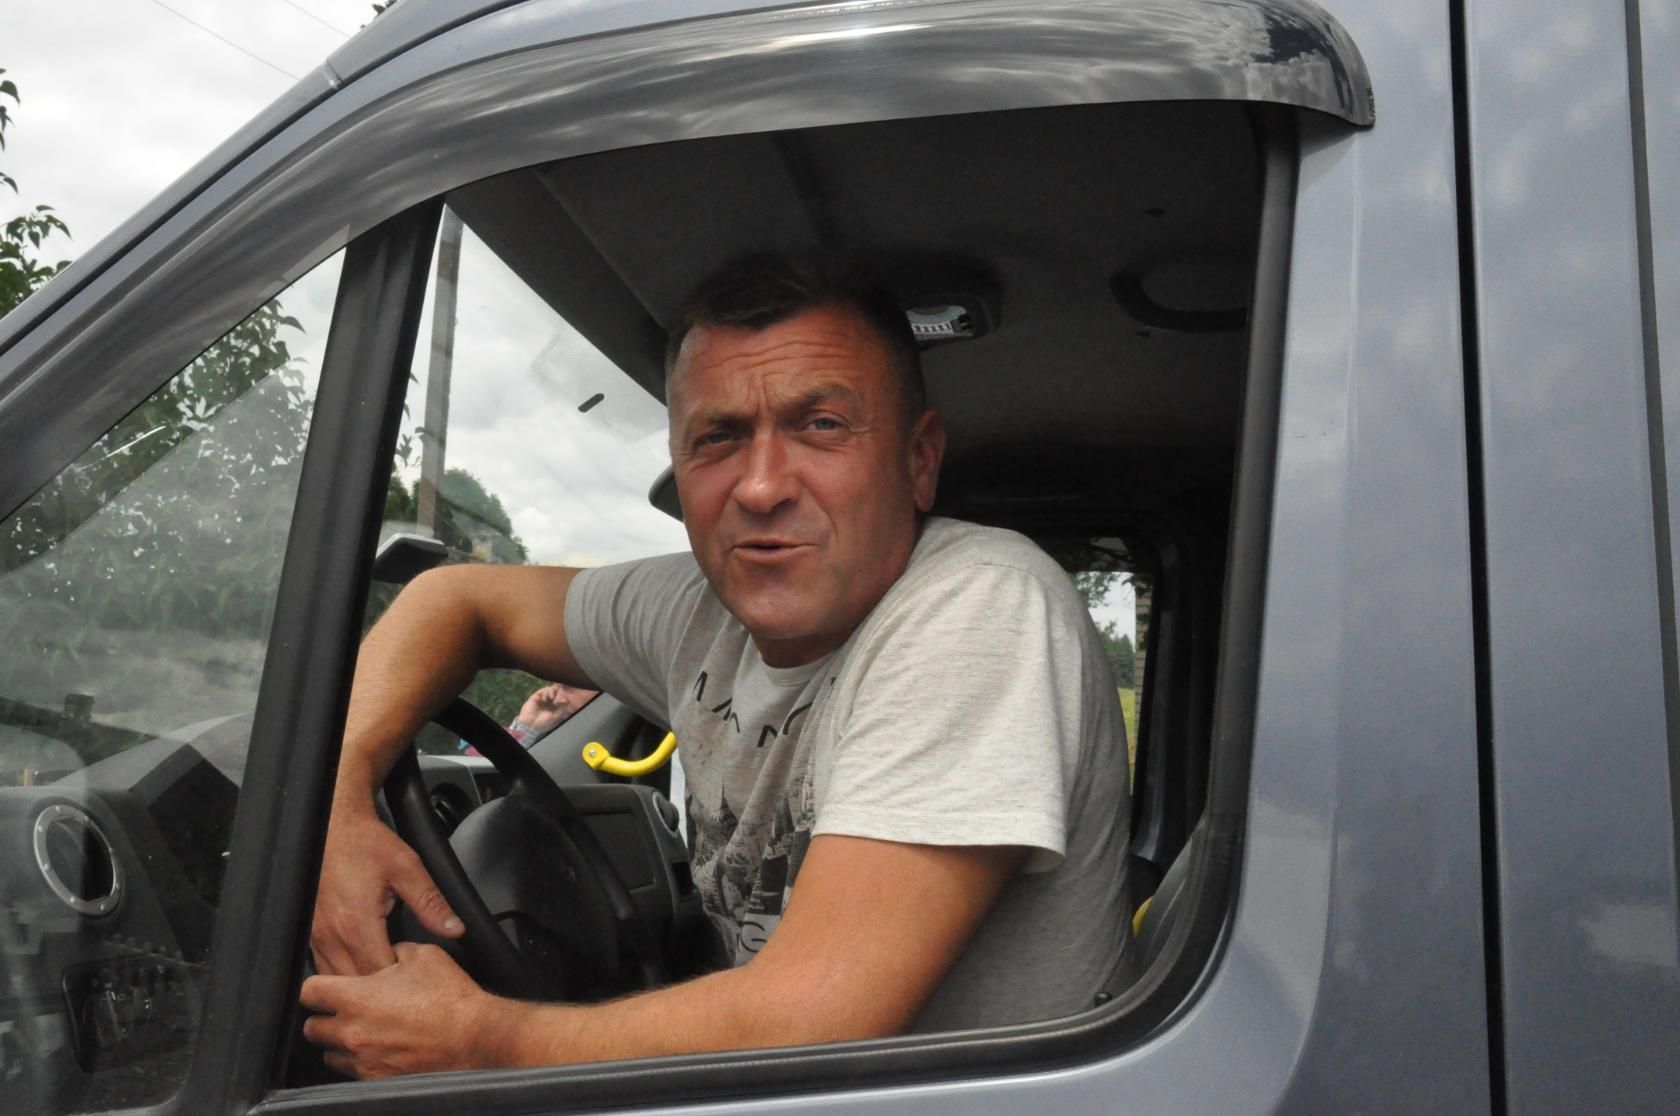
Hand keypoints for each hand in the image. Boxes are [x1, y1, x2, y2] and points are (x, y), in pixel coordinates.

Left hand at [301, 942, 523, 1077]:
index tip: (329, 986)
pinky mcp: (375, 1078)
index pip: (309, 992)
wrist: (473, 1036)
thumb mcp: (423, 955)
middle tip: (348, 1008)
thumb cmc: (450, 998)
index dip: (319, 986)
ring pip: (329, 1053)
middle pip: (311, 1027)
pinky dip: (360, 1060)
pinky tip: (382, 1047)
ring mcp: (362, 1060)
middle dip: (327, 1016)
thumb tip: (386, 954)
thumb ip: (393, 951)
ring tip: (366, 1030)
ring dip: (341, 1042)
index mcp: (356, 998)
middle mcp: (351, 1032)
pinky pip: (352, 1071)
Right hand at [310, 802, 461, 974]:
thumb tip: (454, 928)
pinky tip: (359, 966)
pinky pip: (323, 965)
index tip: (414, 974)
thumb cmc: (365, 844)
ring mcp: (316, 936)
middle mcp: (331, 936)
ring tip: (382, 978)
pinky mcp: (310, 932)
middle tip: (401, 981)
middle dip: (378, 989)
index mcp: (357, 924)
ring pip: (335, 979)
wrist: (332, 825)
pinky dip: (340, 972)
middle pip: (354, 983)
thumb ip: (431, 903)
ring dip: (357, 983)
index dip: (398, 981)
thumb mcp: (407, 869)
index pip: (378, 973)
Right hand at [515, 683, 596, 735]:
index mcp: (556, 706)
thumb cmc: (544, 723)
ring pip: (551, 689)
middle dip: (560, 692)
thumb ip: (562, 709)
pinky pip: (544, 690)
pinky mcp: (537, 696)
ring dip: (553, 692)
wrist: (531, 725)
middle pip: (558, 691)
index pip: (562, 697)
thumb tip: (568, 701)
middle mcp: (550, 701)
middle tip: (559, 696)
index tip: (566, 699)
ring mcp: (544, 698)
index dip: (565, 696)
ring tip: (552, 698)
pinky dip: (546, 692)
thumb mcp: (556, 717)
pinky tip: (546, 698)